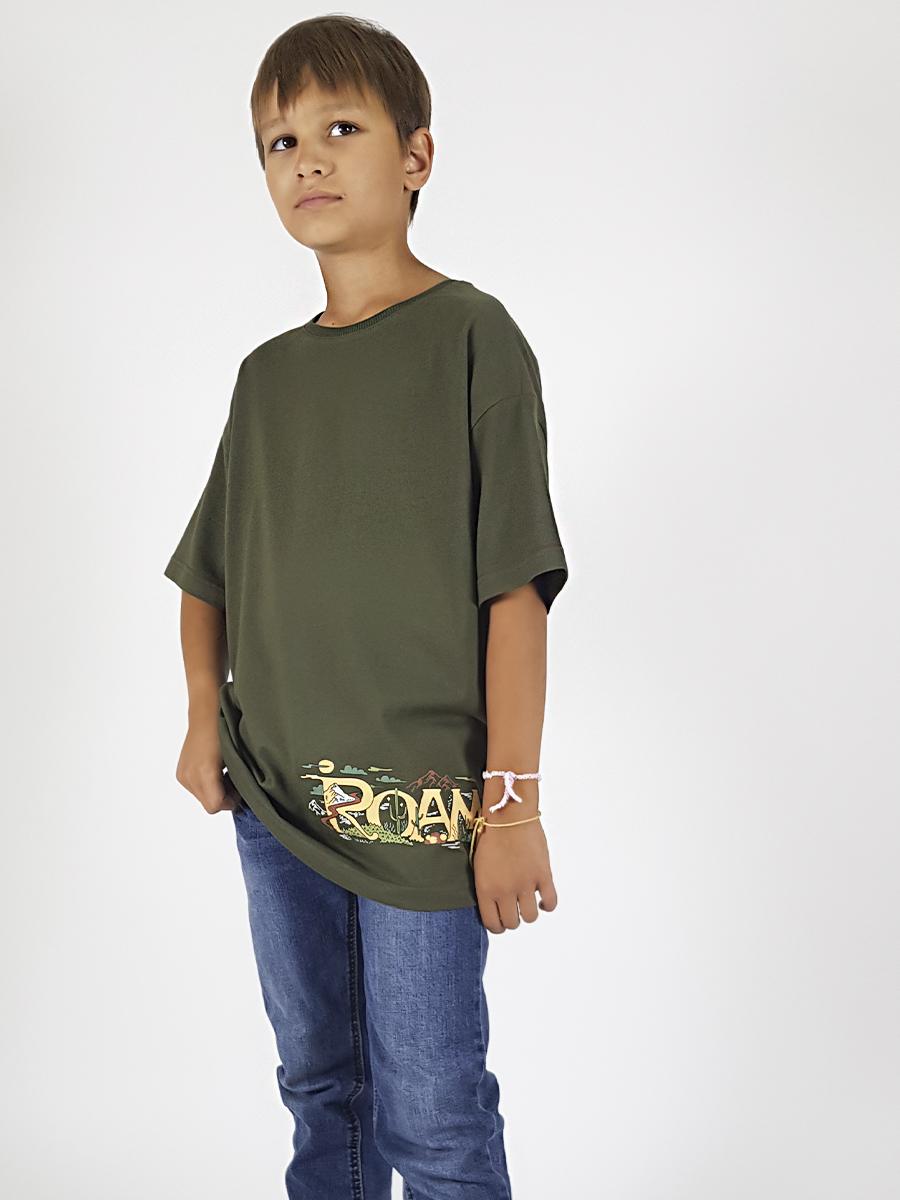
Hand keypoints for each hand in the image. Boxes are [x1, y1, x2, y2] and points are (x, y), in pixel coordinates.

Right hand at [174, 710, 241, 814]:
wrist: (207, 716)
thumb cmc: (226, 733)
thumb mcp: (237, 759)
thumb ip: (238, 781)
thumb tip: (242, 797)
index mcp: (205, 772)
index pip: (215, 806)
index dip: (230, 802)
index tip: (239, 791)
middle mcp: (190, 775)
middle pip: (209, 805)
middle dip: (223, 798)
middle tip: (234, 783)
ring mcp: (183, 775)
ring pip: (202, 798)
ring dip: (215, 792)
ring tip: (225, 775)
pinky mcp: (180, 773)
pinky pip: (195, 789)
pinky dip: (206, 785)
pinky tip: (215, 772)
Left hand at [472, 809, 557, 932]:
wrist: (509, 815)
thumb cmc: (491, 836)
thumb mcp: (480, 865)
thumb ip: (487, 887)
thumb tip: (495, 903)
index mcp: (486, 889)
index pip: (493, 923)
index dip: (498, 926)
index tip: (501, 920)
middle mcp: (505, 891)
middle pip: (512, 923)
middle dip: (512, 920)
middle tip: (514, 910)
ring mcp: (525, 884)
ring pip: (531, 917)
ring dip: (529, 913)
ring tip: (527, 903)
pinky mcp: (543, 875)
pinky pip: (550, 902)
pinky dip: (548, 905)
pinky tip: (543, 900)